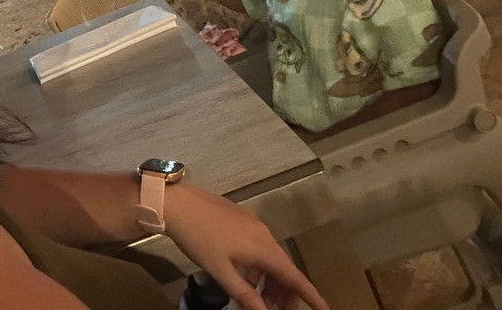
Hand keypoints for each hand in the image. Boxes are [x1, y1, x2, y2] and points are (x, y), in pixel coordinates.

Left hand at [164, 182, 327, 309]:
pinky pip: (257, 249)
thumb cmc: (198, 237)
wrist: (176, 203)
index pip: (294, 276)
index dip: (311, 296)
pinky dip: (256, 269)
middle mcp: (263, 234)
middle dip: (285, 294)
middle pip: (283, 269)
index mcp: (263, 247)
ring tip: (258, 301)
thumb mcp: (220, 271)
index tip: (325, 309)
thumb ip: (245, 294)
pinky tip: (243, 279)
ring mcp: (251, 225)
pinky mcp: (239, 220)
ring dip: (268, 282)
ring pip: (269, 259)